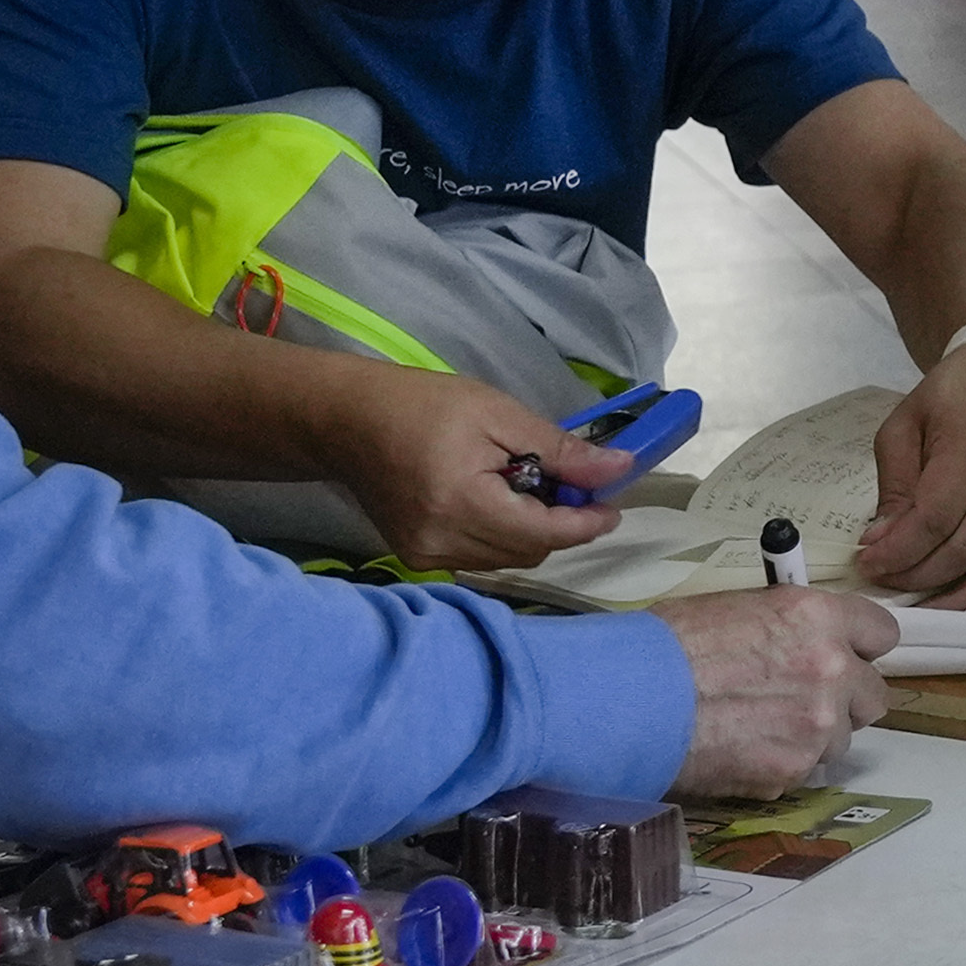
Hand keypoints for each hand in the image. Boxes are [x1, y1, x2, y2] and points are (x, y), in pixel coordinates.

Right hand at [331, 368, 638, 573]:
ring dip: (531, 531)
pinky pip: (480, 558)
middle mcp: (442, 544)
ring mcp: (426, 558)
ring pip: (508, 560)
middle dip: (559, 523)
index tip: (612, 505)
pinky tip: (497, 502)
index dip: (585, 522)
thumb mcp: (497, 413)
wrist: (347, 421)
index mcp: (462, 505)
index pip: (544, 533)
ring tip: (529, 487)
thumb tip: (618, 470)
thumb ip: (560, 450)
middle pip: (530, 551)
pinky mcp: (416, 559)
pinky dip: (501, 535)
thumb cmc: (422, 405)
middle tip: (571, 485)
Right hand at [653, 586, 899, 798]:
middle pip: (873, 695)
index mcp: (818, 618)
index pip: (882, 632)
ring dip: (813, 736)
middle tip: (805, 697)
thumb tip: (802, 636)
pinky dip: (780, 763)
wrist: (632, 699)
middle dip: (846, 698)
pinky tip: (741, 749)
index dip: (861, 645)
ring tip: (760, 727)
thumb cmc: (669, 645)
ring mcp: (817, 726)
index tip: (848, 653)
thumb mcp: (737, 607)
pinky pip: (803, 770)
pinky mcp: (792, 771)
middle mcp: (831, 670)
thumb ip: (789, 625)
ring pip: (841, 739)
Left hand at [859, 343, 965, 605]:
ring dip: (961, 597)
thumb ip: (894, 484)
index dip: (898, 551)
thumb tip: (880, 540)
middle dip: (917, 576)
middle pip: (964, 550)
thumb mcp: (904, 424)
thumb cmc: (950, 397)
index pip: (934, 519)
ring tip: (924, 607)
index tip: (867, 562)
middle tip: (884, 580)